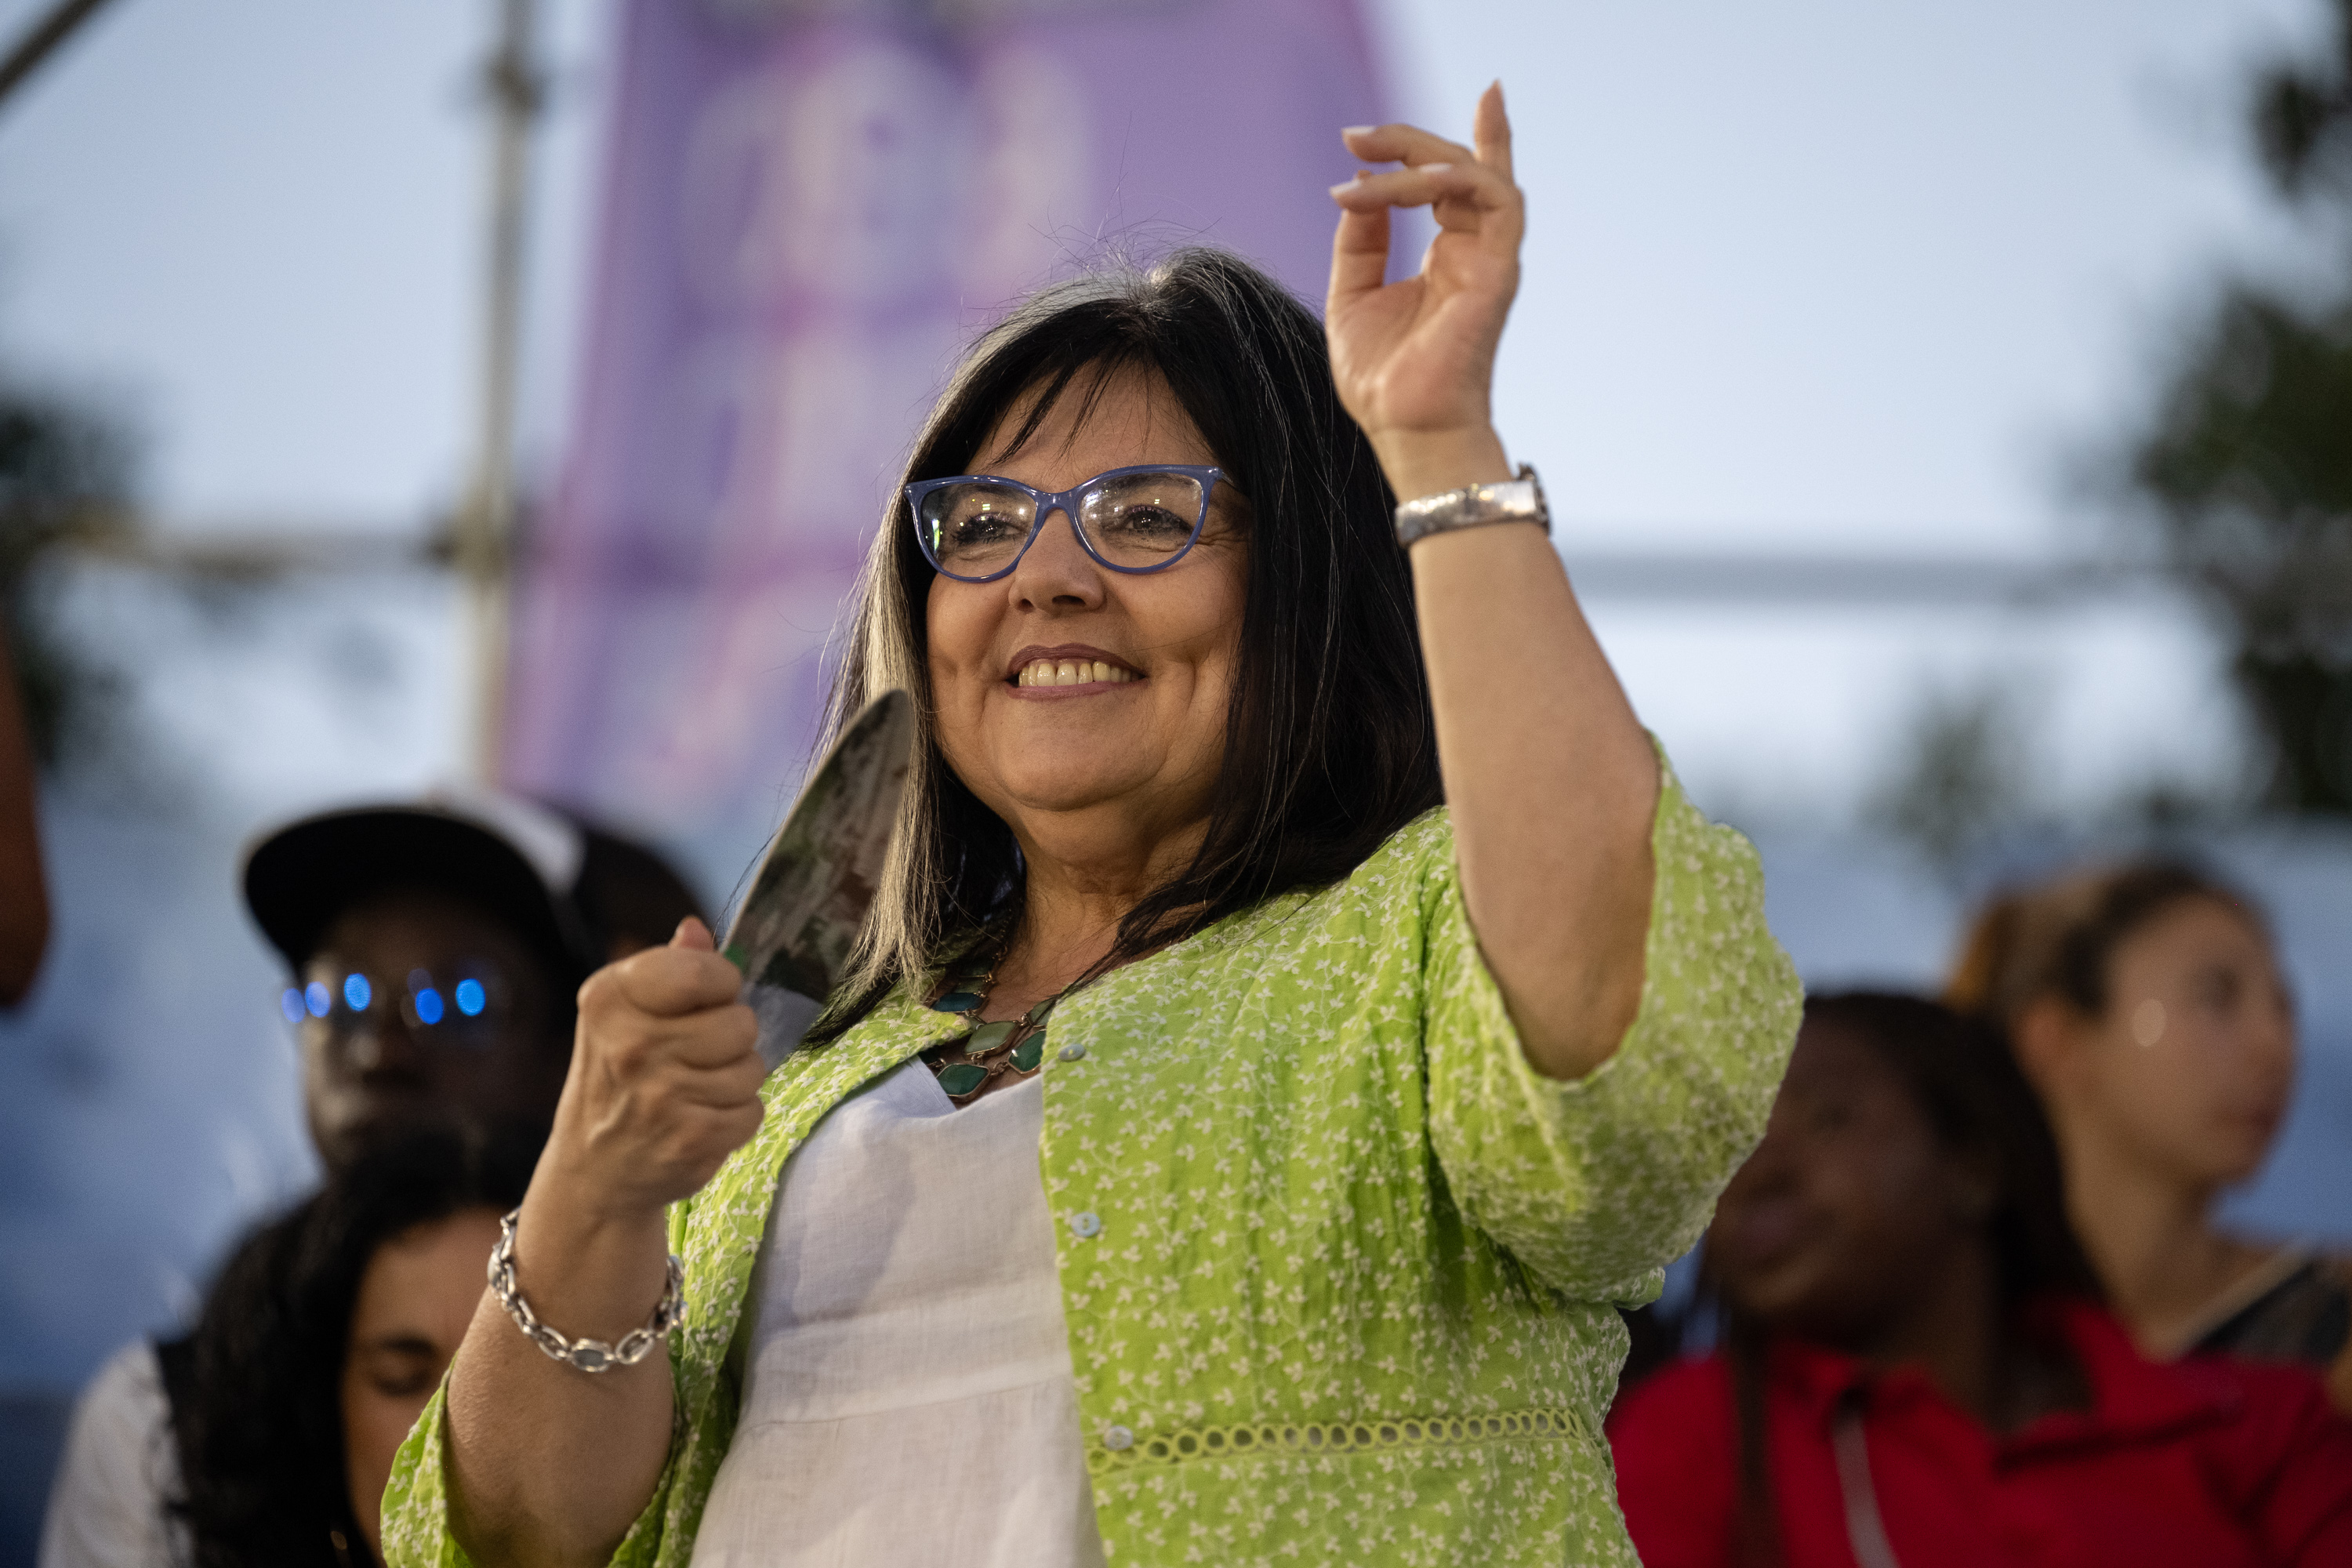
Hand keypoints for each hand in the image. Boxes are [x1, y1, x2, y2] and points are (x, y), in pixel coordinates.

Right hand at [539, 917, 764, 1223]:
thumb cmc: (619, 1079)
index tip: (704, 1001)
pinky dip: (736, 1119)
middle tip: (696, 1056)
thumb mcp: (626, 1014)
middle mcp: (630, 1045)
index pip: (704, 970)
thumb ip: (669, 969)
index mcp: (610, 999)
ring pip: (752, 1068)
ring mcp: (660, 1096)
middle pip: (741, 1022)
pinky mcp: (688, 1140)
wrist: (593, 1171)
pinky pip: (753, 1111)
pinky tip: (699, 1121)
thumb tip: (697, 929)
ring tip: (696, 1091)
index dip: (721, 984)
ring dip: (736, 1081)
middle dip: (731, 1038)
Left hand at [1327, 82, 1523, 499]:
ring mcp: (1491, 258)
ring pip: (1472, 173)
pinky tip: (1397, 183)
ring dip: (1418, 156)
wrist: (1404, 428)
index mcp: (1448, 257)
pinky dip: (1447, 177)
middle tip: (1353, 136)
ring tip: (1365, 157)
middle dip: (1405, 141)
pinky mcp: (1500, 268)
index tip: (1364, 136)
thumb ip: (1361, 239)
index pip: (1454, 184)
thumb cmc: (1383, 380)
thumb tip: (1359, 182)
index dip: (1429, 144)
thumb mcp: (1352, 295)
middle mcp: (1475, 252)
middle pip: (1458, 166)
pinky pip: (1492, 198)